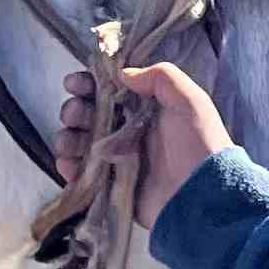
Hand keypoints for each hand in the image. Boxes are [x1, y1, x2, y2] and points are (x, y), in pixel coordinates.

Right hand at [59, 58, 228, 220]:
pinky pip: (81, 173)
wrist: (200, 194)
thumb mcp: (189, 101)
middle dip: (74, 110)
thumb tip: (123, 74)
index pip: (108, 90)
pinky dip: (69, 167)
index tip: (75, 83)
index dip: (88, 84)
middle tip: (75, 115)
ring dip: (67, 138)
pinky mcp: (109, 184)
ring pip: (78, 142)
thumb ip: (160, 77)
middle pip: (87, 114)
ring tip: (71, 143)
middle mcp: (127, 130)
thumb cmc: (197, 143)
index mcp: (144, 108)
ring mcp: (116, 157)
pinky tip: (69, 165)